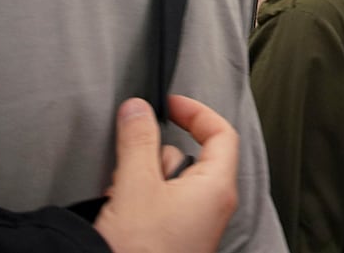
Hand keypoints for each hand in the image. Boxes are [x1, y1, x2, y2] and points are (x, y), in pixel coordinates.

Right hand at [95, 96, 239, 252]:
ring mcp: (195, 225)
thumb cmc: (140, 250)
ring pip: (169, 182)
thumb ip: (138, 140)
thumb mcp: (135, 185)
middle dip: (154, 156)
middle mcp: (212, 206)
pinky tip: (122, 214)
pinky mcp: (175, 240)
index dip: (196, 112)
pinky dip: (140, 201)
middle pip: (188, 157)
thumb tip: (138, 108)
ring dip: (143, 180)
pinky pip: (160, 206)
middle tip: (131, 166)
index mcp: (216, 187)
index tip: (170, 104)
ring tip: (123, 198)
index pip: (221, 133)